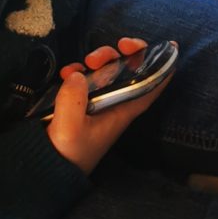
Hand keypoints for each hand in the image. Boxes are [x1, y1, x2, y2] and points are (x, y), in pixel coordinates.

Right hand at [45, 38, 171, 174]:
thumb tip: (77, 74)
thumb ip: (73, 99)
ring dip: (96, 62)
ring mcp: (97, 103)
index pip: (151, 88)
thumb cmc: (67, 153)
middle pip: (126, 72)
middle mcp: (114, 105)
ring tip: (78, 65)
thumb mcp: (70, 128)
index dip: (163, 68)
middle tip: (95, 57)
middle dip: (116, 56)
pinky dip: (77, 71)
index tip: (169, 47)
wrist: (49, 171)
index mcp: (122, 111)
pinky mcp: (80, 104)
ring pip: (106, 72)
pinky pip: (84, 80)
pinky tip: (65, 73)